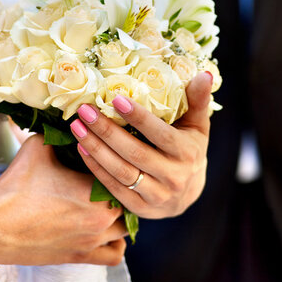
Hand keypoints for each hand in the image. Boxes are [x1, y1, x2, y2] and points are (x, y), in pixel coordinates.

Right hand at [0, 135, 126, 265]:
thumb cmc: (17, 184)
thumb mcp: (40, 145)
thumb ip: (61, 133)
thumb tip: (73, 120)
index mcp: (96, 187)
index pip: (122, 170)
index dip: (117, 161)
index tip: (110, 156)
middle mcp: (102, 216)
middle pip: (129, 198)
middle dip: (121, 186)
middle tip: (109, 177)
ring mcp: (93, 240)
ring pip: (126, 227)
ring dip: (121, 214)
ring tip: (108, 202)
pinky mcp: (82, 257)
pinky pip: (115, 255)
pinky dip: (116, 244)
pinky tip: (104, 231)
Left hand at [70, 72, 212, 218]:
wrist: (188, 192)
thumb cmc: (190, 147)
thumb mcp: (198, 125)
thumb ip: (198, 100)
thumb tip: (204, 74)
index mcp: (187, 152)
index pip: (160, 134)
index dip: (138, 118)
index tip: (115, 99)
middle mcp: (174, 176)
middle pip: (135, 153)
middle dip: (107, 131)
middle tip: (85, 111)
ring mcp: (157, 195)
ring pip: (121, 172)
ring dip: (96, 149)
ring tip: (77, 127)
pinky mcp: (140, 208)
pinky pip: (114, 187)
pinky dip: (96, 168)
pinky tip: (82, 149)